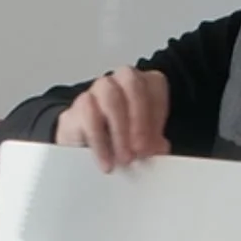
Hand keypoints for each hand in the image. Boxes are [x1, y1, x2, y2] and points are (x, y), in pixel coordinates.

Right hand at [55, 68, 169, 171]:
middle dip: (139, 119)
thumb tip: (160, 149)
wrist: (90, 141)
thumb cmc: (125, 136)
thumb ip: (154, 142)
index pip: (155, 87)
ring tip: (125, 158)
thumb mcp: (145, 141)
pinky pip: (88, 115)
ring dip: (120, 131)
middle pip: (133, 86)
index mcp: (144, 83)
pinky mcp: (80, 105)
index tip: (156, 142)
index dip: (157, 115)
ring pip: (110, 97)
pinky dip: (100, 142)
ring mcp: (99, 89)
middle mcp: (121, 80)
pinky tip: (106, 160)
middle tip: (141, 149)